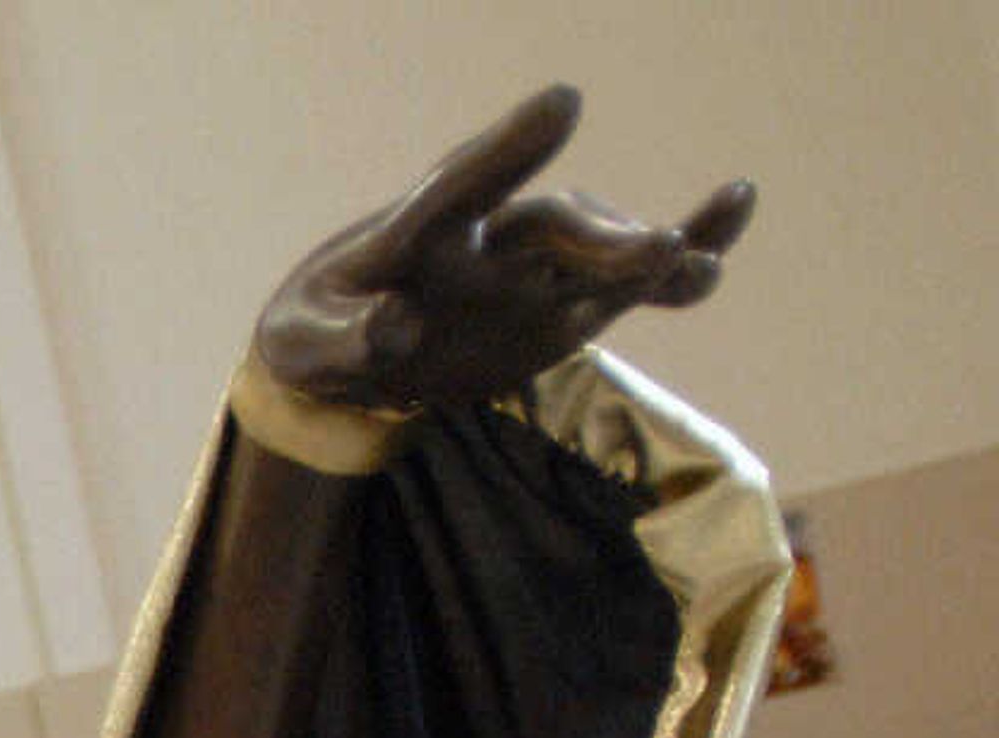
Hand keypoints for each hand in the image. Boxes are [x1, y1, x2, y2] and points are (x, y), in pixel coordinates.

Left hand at [255, 86, 749, 414]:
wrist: (349, 351)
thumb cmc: (319, 334)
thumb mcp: (307, 344)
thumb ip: (346, 337)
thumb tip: (397, 327)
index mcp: (413, 233)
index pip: (461, 185)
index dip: (510, 149)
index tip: (562, 103)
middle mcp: (486, 237)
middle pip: (549, 225)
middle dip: (600, 237)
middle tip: (656, 248)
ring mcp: (530, 268)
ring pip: (600, 248)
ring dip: (651, 251)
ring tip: (693, 256)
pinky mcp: (562, 305)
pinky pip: (626, 286)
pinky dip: (672, 272)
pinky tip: (713, 264)